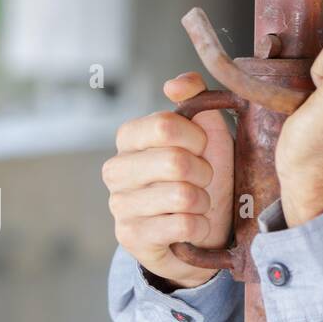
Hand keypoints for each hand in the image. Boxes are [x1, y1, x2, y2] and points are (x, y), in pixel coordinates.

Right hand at [103, 73, 235, 289]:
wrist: (204, 230)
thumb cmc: (204, 176)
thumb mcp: (207, 133)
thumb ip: (195, 99)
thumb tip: (175, 84)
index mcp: (130, 138)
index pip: (164, 125)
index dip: (197, 137)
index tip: (202, 148)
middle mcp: (116, 169)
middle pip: (174, 162)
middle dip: (204, 173)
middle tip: (202, 180)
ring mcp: (119, 205)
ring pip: (182, 196)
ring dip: (203, 201)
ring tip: (197, 203)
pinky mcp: (130, 237)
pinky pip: (183, 225)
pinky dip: (200, 226)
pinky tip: (193, 227)